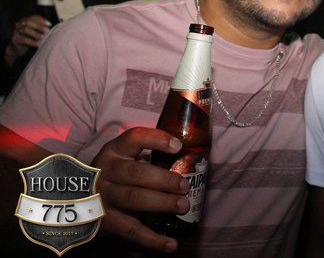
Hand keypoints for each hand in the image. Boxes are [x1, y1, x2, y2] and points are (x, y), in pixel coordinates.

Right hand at [5, 14, 50, 65]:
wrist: (18, 48)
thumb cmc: (30, 38)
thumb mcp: (36, 31)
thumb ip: (44, 27)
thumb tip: (59, 22)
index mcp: (25, 20)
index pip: (33, 17)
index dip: (41, 20)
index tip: (49, 24)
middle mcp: (19, 24)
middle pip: (28, 22)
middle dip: (39, 26)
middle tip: (47, 31)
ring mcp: (16, 32)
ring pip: (25, 29)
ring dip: (36, 33)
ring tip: (43, 37)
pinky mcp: (15, 40)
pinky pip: (24, 39)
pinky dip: (32, 42)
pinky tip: (38, 44)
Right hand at [91, 127, 189, 252]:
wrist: (75, 197)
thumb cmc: (114, 173)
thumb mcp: (124, 157)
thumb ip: (148, 155)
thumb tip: (188, 159)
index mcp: (114, 151)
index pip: (134, 138)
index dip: (157, 140)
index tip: (178, 146)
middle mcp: (106, 171)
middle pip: (137, 173)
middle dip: (165, 180)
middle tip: (185, 186)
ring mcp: (103, 197)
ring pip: (134, 199)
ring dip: (162, 203)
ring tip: (183, 205)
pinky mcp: (105, 222)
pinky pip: (130, 231)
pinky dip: (152, 239)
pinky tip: (171, 243)